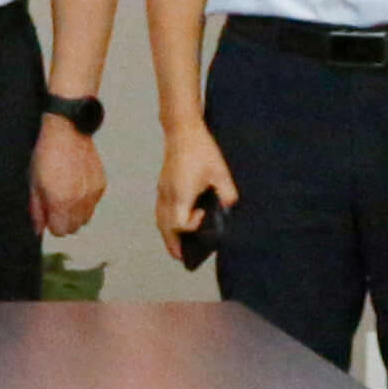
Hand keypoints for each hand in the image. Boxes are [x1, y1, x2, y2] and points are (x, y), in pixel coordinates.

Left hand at [32, 114, 104, 237]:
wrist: (67, 131)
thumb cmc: (46, 154)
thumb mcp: (33, 182)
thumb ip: (36, 209)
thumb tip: (38, 229)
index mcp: (61, 201)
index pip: (60, 231)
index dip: (52, 224)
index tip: (48, 214)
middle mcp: (81, 201)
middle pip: (74, 228)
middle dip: (64, 221)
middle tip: (55, 204)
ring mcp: (93, 193)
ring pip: (86, 218)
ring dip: (76, 213)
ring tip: (66, 194)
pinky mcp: (101, 185)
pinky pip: (94, 203)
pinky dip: (86, 200)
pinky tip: (76, 185)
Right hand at [156, 122, 238, 263]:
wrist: (181, 131)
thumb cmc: (201, 150)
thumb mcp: (221, 172)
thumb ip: (227, 194)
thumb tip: (227, 208)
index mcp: (180, 194)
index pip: (179, 223)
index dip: (191, 227)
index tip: (204, 216)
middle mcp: (167, 195)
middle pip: (164, 227)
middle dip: (172, 244)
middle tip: (182, 258)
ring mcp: (162, 190)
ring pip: (159, 219)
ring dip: (167, 235)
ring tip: (176, 247)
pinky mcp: (161, 186)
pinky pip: (160, 211)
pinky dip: (165, 222)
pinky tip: (173, 225)